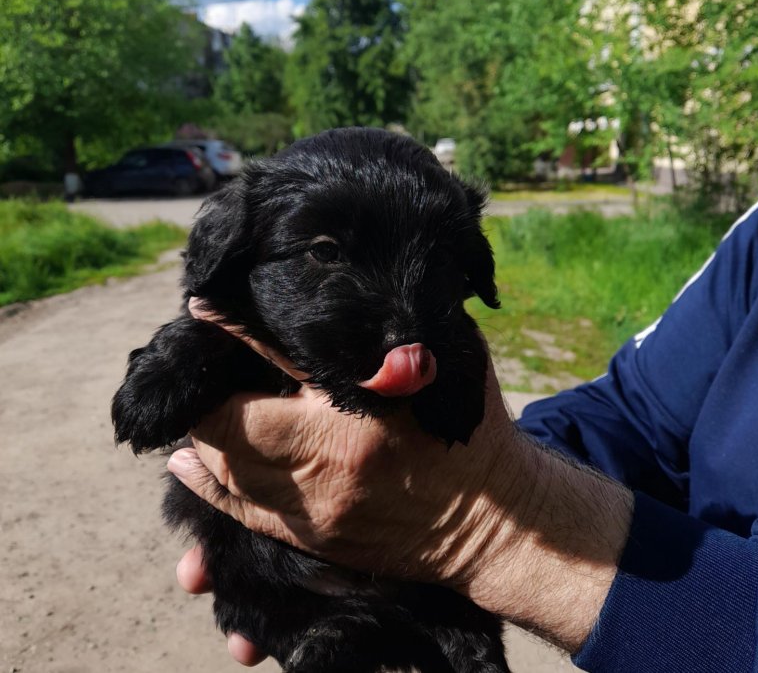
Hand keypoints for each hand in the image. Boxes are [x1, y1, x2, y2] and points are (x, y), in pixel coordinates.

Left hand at [170, 298, 633, 656]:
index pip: (269, 362)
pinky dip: (207, 484)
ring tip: (195, 408)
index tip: (201, 310)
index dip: (227, 335)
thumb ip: (390, 333)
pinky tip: (188, 461)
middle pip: (230, 425)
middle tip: (205, 366)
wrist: (495, 522)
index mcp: (356, 413)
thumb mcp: (440, 363)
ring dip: (204, 437)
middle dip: (208, 393)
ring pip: (226, 471)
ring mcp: (314, 511)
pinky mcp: (313, 540)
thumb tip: (346, 291)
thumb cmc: (470, 430)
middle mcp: (325, 464)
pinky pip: (241, 514)